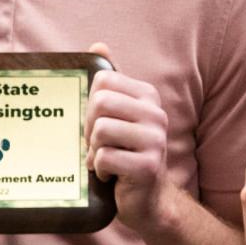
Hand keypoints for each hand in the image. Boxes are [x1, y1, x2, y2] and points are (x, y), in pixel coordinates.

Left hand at [84, 42, 171, 231]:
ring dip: (93, 150)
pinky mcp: (147, 166)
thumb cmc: (125, 153)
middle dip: (89, 127)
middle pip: (100, 103)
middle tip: (98, 144)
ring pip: (100, 131)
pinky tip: (111, 174)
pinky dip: (99, 169)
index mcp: (148, 97)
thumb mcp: (117, 115)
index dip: (90, 104)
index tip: (99, 122)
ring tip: (105, 159)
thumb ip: (110, 82)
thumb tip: (99, 45)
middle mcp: (156, 114)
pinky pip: (104, 157)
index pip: (103, 81)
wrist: (147, 199)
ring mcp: (155, 140)